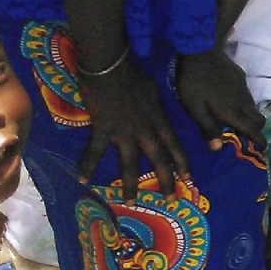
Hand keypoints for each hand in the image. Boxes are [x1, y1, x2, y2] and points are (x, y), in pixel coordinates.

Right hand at [78, 58, 190, 197]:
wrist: (111, 67)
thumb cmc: (133, 75)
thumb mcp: (152, 90)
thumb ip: (155, 106)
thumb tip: (156, 113)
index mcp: (159, 120)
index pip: (175, 145)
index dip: (182, 163)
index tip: (188, 178)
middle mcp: (146, 130)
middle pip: (159, 159)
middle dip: (166, 180)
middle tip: (172, 199)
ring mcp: (125, 132)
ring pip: (130, 164)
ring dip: (131, 185)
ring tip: (131, 202)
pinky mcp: (104, 130)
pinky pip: (95, 152)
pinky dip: (87, 166)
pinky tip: (82, 181)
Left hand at [176, 48, 267, 152]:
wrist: (201, 52)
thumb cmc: (194, 83)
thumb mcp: (195, 109)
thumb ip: (208, 128)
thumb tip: (218, 149)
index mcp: (232, 112)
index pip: (252, 129)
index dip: (260, 140)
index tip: (263, 148)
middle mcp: (243, 102)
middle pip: (259, 120)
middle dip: (257, 130)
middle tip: (246, 135)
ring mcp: (243, 88)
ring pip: (254, 107)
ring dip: (250, 116)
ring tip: (236, 120)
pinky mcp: (241, 78)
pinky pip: (248, 95)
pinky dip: (244, 104)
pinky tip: (231, 101)